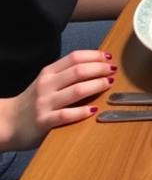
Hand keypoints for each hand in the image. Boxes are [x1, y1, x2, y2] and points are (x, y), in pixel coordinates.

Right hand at [1, 51, 115, 150]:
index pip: (75, 57)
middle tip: (113, 71)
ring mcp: (44, 103)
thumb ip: (66, 73)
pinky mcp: (43, 122)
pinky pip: (66, 115)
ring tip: (109, 84)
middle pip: (79, 71)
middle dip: (100, 69)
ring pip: (76, 90)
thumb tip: (97, 65)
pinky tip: (94, 109)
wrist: (7, 123)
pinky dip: (82, 111)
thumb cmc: (32, 101)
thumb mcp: (46, 82)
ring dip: (97, 85)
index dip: (95, 55)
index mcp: (48, 73)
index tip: (109, 58)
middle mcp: (46, 85)